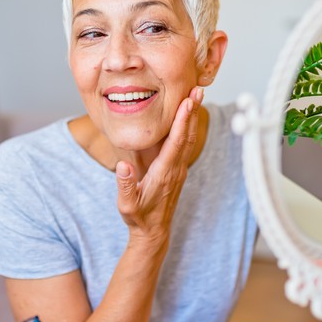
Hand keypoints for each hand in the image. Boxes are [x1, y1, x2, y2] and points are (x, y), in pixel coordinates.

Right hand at [115, 86, 203, 248]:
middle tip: (198, 89)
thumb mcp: (126, 205)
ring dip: (193, 116)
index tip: (187, 102)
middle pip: (188, 135)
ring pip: (189, 138)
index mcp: (164, 173)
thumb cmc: (138, 218)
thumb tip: (123, 166)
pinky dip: (188, 127)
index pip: (176, 143)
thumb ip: (125, 185)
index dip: (182, 121)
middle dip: (193, 111)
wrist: (153, 232)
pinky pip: (185, 144)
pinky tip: (188, 116)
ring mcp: (178, 169)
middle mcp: (175, 169)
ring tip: (197, 95)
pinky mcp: (177, 170)